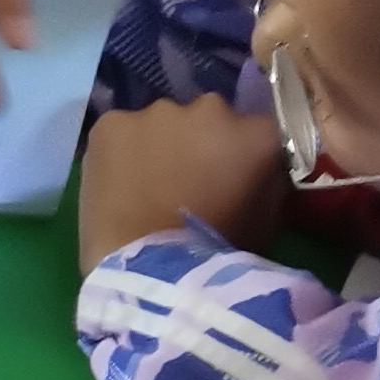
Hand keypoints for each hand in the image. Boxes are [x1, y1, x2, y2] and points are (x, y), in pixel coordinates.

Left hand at [77, 95, 289, 271]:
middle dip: (200, 144)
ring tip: (145, 187)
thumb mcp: (263, 225)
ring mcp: (159, 112)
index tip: (228, 182)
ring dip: (159, 146)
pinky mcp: (113, 122)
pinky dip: (119, 152)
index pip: (256, 134)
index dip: (240, 158)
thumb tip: (257, 175)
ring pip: (162, 124)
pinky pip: (119, 131)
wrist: (149, 270)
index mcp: (257, 134)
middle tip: (185, 184)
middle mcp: (212, 109)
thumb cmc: (214, 256)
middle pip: (208, 121)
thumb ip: (265, 186)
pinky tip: (116, 183)